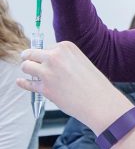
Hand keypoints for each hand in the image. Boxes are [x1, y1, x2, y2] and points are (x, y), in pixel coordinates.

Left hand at [17, 41, 133, 133]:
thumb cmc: (95, 84)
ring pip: (26, 66)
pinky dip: (23, 83)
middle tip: (32, 64)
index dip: (47, 57)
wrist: (100, 101)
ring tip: (34, 75)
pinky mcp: (44, 88)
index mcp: (66, 47)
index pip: (46, 48)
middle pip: (31, 54)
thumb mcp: (81, 62)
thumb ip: (65, 60)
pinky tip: (22, 82)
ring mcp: (48, 72)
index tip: (50, 63)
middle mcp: (54, 56)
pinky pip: (27, 83)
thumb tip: (47, 64)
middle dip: (31, 59)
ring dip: (28, 71)